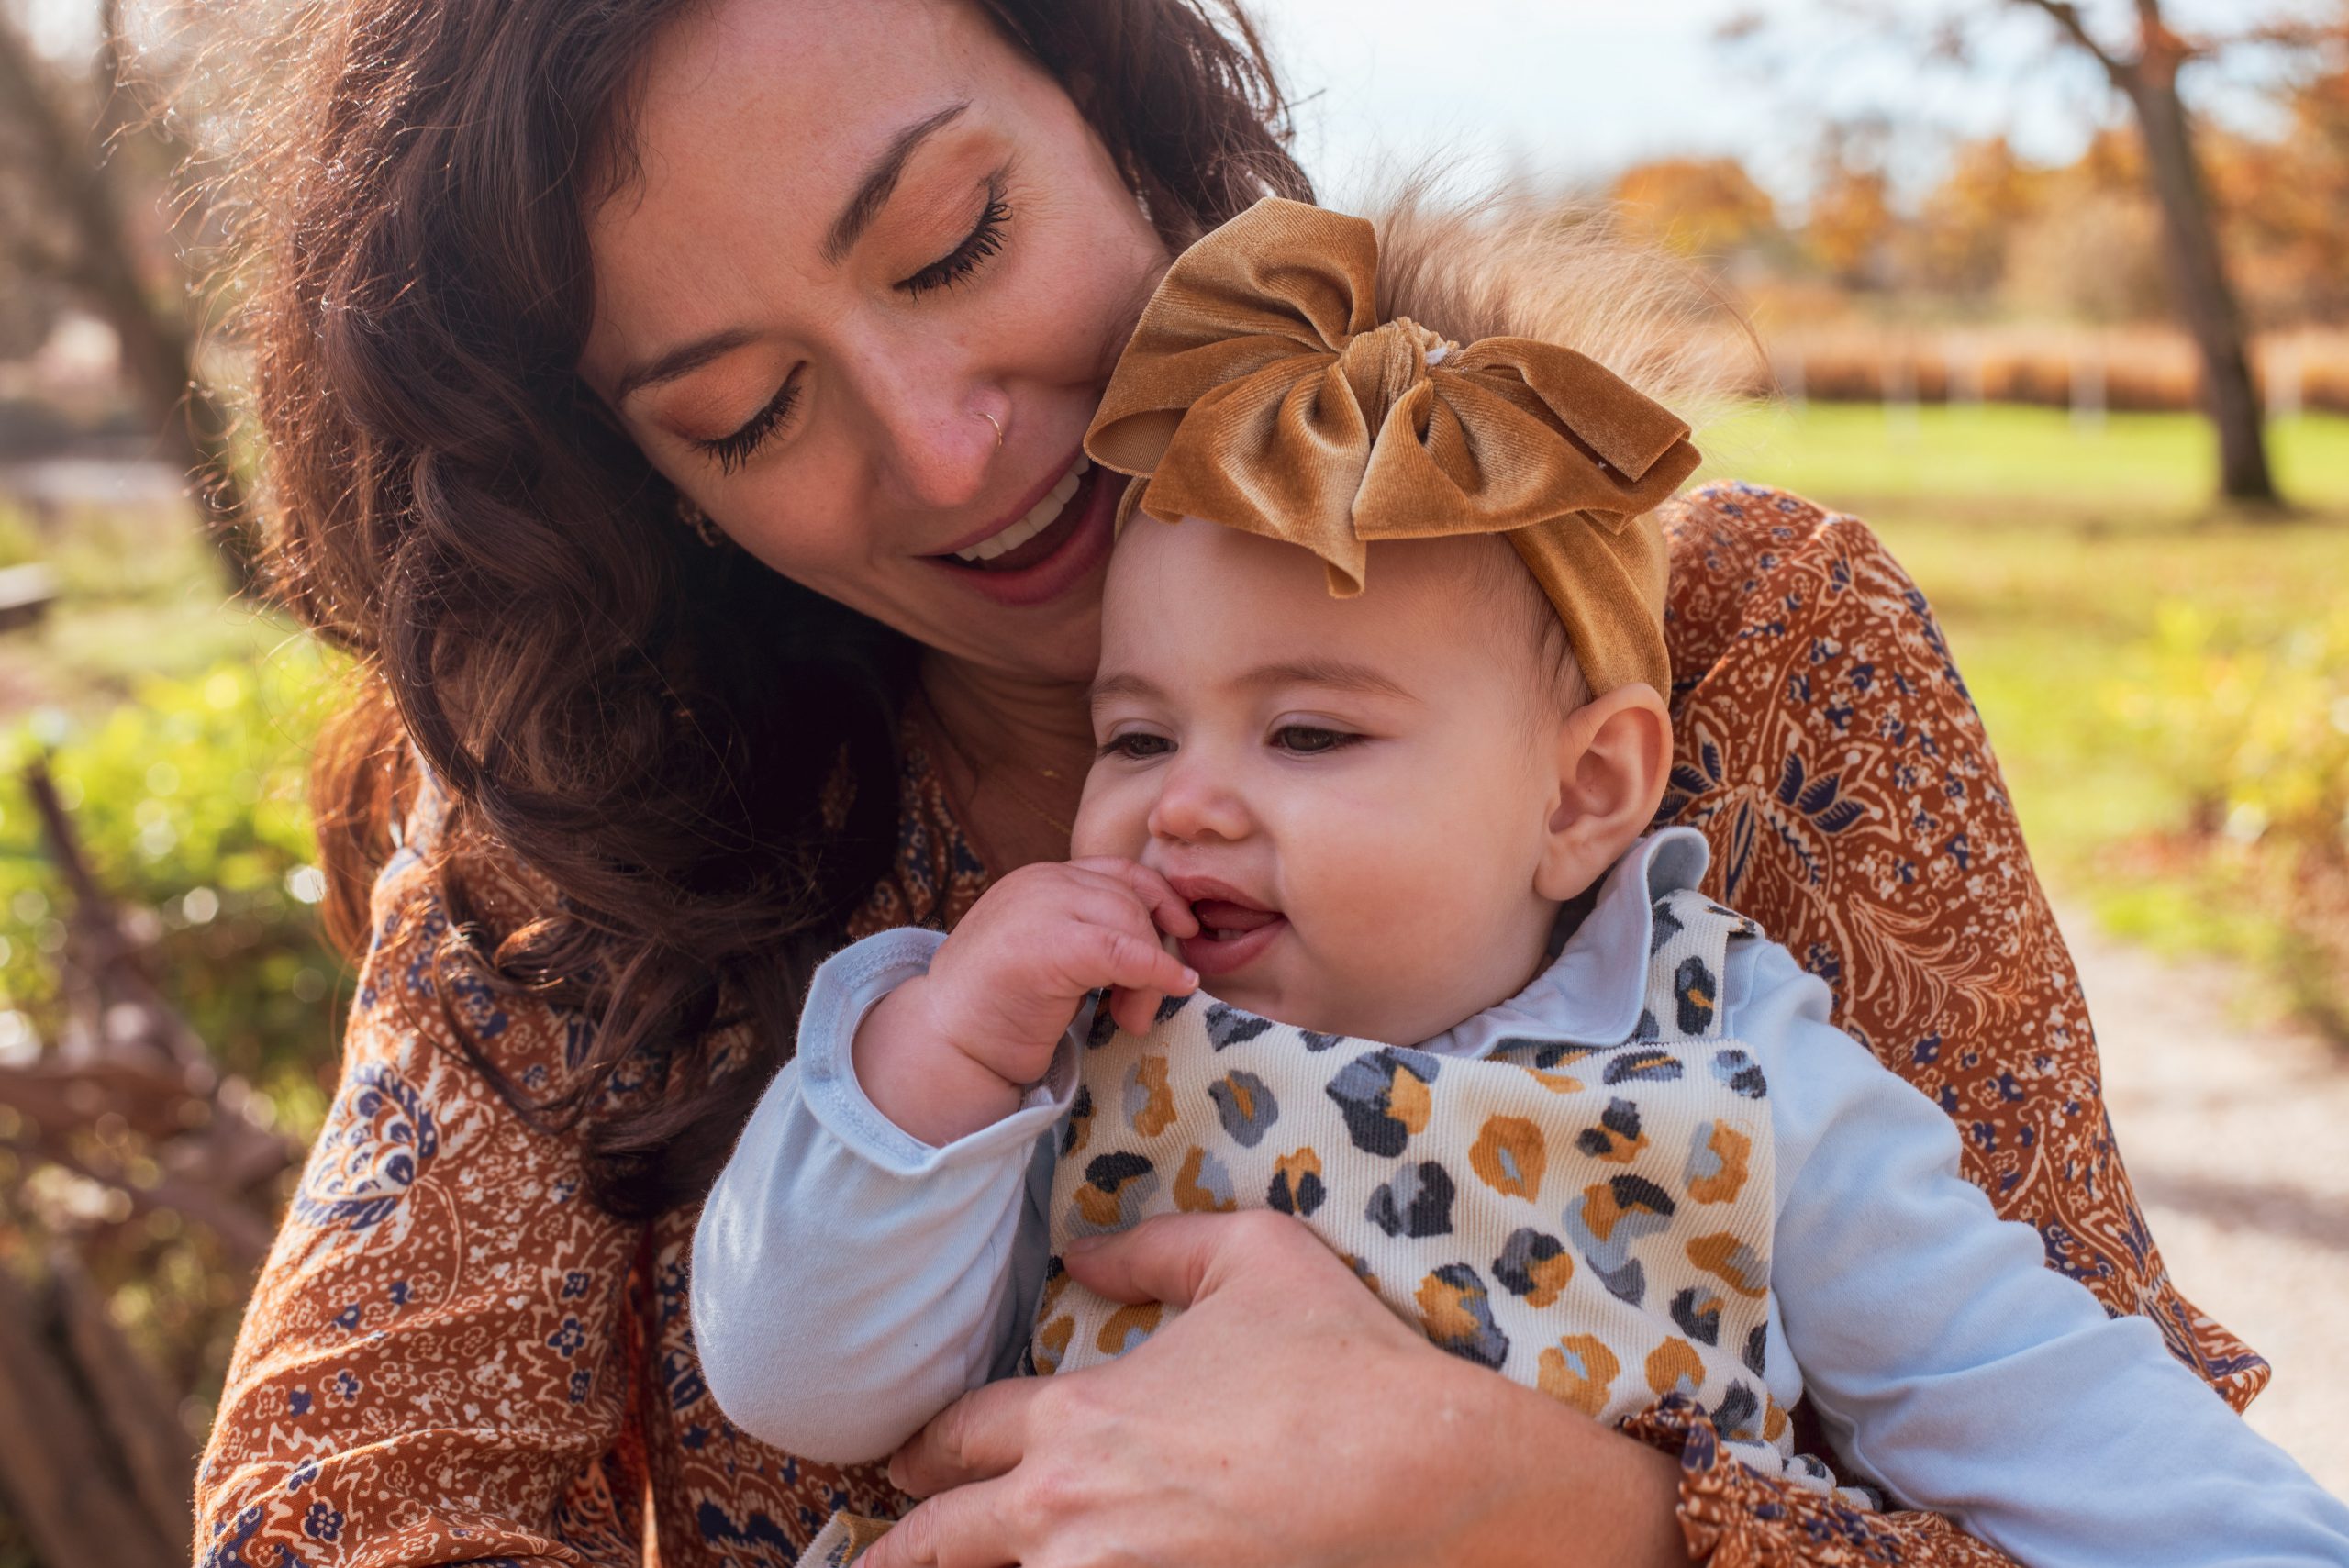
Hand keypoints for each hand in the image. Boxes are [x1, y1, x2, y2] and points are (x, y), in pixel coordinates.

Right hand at [853, 859, 1198, 1145]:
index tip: (1184, 934)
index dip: (1161, 900)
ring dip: (1150, 974)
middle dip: (1155, 949)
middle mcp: (1042, 881)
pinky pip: (1125, 950)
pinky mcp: (1051, 944)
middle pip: (1132, 898)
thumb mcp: (1048, 953)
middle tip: (1142, 1007)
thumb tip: (1162, 943)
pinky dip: (1156, 971)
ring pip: (1132, 922)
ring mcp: (1043, 907)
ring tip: (1132, 1018)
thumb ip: (1089, 932)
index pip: (1119, 873)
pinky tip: (1171, 990)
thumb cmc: (998, 1011)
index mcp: (1040, 879)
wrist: (946, 1042)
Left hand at [863, 1212, 1693, 1567]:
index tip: (899, 1462)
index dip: (920, 1449)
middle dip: (902, 1550)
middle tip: (873, 1555)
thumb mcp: (1248, 1254)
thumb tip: (1081, 1250)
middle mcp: (1069, 1514)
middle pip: (943, 1545)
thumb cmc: (1339, 1356)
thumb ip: (1149, 1246)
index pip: (958, 1437)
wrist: (1424, 1469)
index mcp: (1078, 1418)